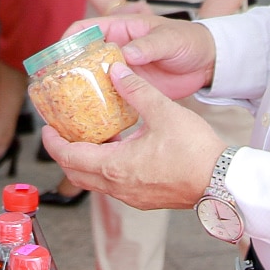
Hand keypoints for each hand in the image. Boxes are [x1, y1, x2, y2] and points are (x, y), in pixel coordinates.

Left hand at [40, 64, 224, 211]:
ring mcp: (132, 196)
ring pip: (95, 182)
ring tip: (89, 137)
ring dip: (86, 162)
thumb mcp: (163, 112)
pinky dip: (105, 168)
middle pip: (77, 174)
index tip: (47, 128)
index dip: (53, 142)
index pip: (70, 158)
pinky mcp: (145, 198)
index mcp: (116, 167)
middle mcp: (119, 187)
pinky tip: (118, 149)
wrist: (222, 182)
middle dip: (65, 153)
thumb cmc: (196, 152)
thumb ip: (137, 91)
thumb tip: (117, 72)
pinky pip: (113, 185)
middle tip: (61, 133)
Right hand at [65, 14, 216, 99]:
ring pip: (94, 81)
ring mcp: (123, 72)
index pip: (85, 30)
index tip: (56, 58)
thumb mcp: (170, 39)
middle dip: (68, 72)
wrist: (208, 63)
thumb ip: (149, 45)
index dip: (67, 41)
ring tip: (68, 110)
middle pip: (83, 59)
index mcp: (121, 30)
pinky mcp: (132, 91)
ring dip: (82, 93)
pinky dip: (102, 108)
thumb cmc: (189, 41)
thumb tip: (127, 54)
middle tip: (55, 91)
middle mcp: (116, 51)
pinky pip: (111, 99)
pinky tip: (94, 121)